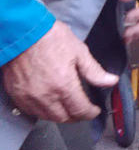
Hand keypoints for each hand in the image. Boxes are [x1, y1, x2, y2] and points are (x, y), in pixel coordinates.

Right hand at [1, 21, 117, 121]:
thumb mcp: (79, 52)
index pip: (80, 110)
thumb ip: (94, 71)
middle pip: (64, 118)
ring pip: (47, 117)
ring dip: (60, 115)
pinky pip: (31, 111)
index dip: (90, 113)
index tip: (95, 110)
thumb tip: (111, 81)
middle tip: (83, 109)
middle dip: (76, 116)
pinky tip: (50, 103)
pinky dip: (43, 112)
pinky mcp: (17, 94)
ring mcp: (29, 97)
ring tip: (68, 107)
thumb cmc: (50, 38)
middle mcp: (45, 96)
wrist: (23, 31)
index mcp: (63, 85)